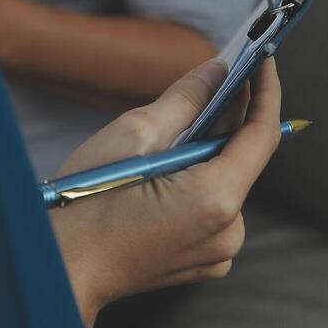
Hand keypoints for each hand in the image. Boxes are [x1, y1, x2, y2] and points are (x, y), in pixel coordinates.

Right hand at [51, 58, 282, 327]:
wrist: (61, 269)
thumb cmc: (85, 202)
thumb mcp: (134, 135)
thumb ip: (187, 100)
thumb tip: (218, 71)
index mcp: (216, 198)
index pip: (262, 134)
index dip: (266, 91)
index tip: (263, 57)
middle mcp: (229, 230)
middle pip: (242, 159)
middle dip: (228, 120)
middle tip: (213, 81)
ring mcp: (218, 252)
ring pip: (226, 184)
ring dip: (207, 154)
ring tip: (169, 137)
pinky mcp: (203, 262)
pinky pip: (213, 211)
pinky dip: (197, 185)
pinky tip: (161, 178)